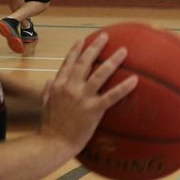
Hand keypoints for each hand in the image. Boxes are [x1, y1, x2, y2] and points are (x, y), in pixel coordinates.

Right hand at [39, 33, 137, 154]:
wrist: (52, 143)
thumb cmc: (48, 127)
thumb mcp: (44, 105)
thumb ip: (47, 91)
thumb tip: (49, 81)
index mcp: (58, 86)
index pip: (67, 63)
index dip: (75, 50)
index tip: (82, 39)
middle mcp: (70, 87)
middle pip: (84, 62)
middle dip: (95, 47)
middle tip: (105, 36)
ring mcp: (82, 98)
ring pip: (99, 74)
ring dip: (113, 61)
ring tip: (124, 51)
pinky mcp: (93, 110)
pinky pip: (111, 96)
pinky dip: (123, 87)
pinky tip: (134, 80)